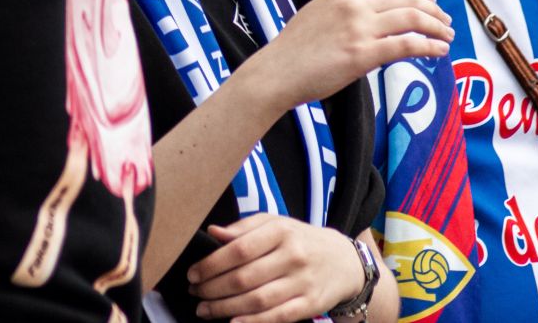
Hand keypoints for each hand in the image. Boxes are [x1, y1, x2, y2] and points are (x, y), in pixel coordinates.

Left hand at [190, 215, 362, 322]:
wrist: (344, 261)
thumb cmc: (299, 240)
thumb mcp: (275, 224)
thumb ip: (243, 228)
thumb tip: (212, 232)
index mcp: (280, 232)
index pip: (238, 250)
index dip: (211, 264)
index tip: (193, 273)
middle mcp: (293, 256)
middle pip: (245, 277)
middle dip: (213, 288)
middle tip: (195, 293)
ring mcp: (303, 282)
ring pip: (258, 299)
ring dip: (226, 308)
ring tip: (205, 310)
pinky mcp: (311, 304)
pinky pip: (279, 316)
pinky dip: (254, 322)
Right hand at [243, 0, 452, 111]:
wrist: (277, 72)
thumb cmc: (295, 48)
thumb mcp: (318, 12)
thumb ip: (345, 7)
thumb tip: (372, 13)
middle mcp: (353, 5)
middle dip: (433, 9)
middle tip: (444, 21)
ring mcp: (359, 28)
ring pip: (413, 19)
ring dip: (437, 27)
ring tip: (446, 36)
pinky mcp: (364, 54)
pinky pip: (408, 46)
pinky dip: (430, 46)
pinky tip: (439, 51)